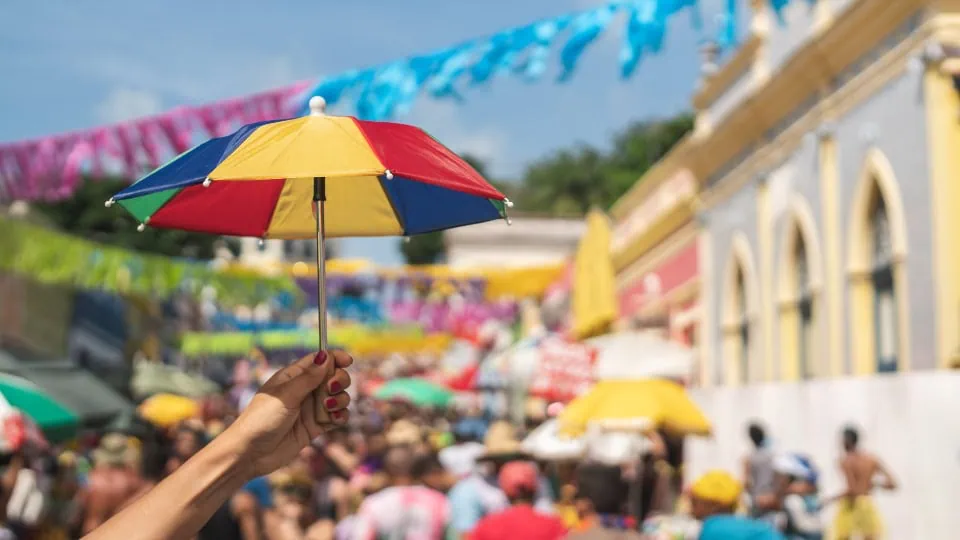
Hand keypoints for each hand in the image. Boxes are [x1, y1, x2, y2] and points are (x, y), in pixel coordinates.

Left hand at [228, 351, 352, 477]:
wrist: (250, 453)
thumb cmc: (261, 419)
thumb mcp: (285, 395)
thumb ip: (308, 377)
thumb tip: (326, 356)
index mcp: (294, 376)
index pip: (319, 360)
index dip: (335, 358)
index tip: (347, 361)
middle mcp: (305, 390)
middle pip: (333, 377)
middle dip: (339, 381)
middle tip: (331, 390)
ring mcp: (311, 409)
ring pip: (338, 397)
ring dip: (341, 400)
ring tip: (329, 408)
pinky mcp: (316, 426)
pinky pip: (336, 416)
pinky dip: (340, 416)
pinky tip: (335, 419)